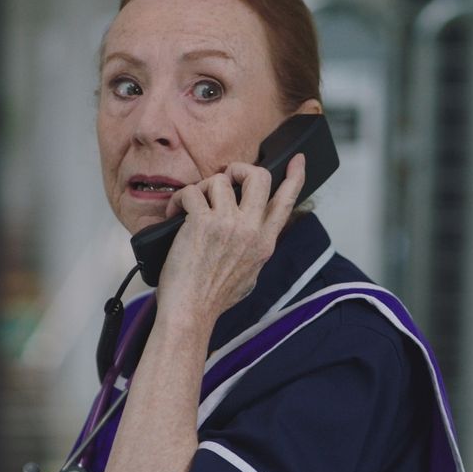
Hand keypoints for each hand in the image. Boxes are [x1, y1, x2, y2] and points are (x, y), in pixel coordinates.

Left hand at [156, 153, 305, 327]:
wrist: (191, 311)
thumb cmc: (214, 297)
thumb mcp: (250, 273)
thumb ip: (254, 248)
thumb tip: (251, 232)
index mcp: (265, 242)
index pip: (287, 201)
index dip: (295, 176)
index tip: (297, 160)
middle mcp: (251, 230)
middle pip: (259, 177)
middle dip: (240, 168)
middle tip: (225, 178)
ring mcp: (228, 224)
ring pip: (220, 180)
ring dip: (202, 188)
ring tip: (191, 206)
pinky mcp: (202, 223)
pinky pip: (191, 192)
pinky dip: (179, 200)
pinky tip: (174, 213)